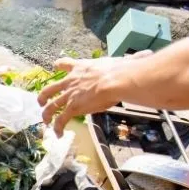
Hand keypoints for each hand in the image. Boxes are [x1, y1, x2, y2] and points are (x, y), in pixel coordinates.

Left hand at [38, 50, 152, 136]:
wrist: (116, 80)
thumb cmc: (123, 70)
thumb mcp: (124, 62)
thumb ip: (132, 60)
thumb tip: (147, 54)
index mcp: (82, 68)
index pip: (65, 63)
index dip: (59, 65)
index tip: (55, 66)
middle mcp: (71, 81)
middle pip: (50, 88)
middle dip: (43, 96)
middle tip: (41, 101)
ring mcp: (69, 95)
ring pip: (50, 106)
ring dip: (46, 114)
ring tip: (45, 121)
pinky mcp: (71, 108)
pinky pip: (60, 120)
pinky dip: (57, 128)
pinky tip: (58, 134)